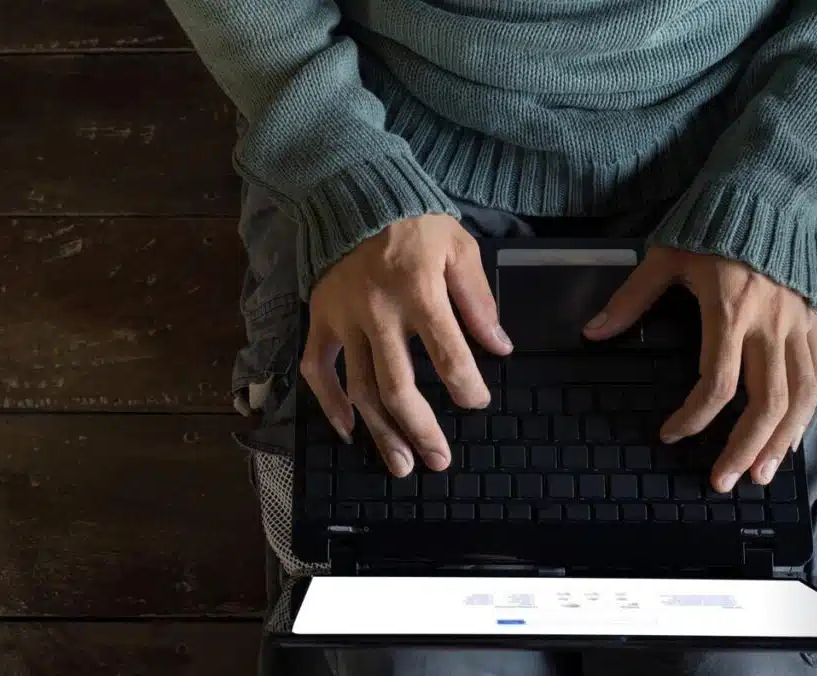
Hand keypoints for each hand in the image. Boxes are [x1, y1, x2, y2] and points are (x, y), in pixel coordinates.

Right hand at [299, 215, 513, 476]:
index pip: (448, 354)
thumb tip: (499, 346)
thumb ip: (479, 300)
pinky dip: (329, 404)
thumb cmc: (413, 223)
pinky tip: (348, 430)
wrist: (353, 195)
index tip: (477, 404)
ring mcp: (343, 320)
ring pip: (359, 388)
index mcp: (419, 292)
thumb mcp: (459, 248)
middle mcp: (378, 313)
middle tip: (438, 461)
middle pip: (398, 386)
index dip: (466, 387)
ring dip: (380, 431)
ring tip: (400, 465)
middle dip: (420, 430)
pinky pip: (317, 370)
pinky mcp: (320, 320)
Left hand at [583, 247, 816, 492]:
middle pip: (765, 402)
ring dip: (781, 441)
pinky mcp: (814, 321)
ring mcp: (797, 324)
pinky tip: (791, 436)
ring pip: (799, 397)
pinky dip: (806, 412)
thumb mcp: (663, 257)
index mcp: (729, 310)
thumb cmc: (712, 224)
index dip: (693, 416)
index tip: (669, 434)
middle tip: (722, 481)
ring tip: (762, 475)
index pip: (716, 381)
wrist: (768, 193)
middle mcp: (769, 324)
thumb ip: (630, 300)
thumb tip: (593, 332)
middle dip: (744, 448)